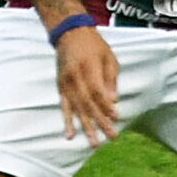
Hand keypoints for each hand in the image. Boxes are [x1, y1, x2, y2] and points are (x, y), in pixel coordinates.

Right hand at [56, 27, 119, 144]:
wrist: (70, 34)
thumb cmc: (94, 46)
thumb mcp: (109, 57)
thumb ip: (111, 79)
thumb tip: (114, 101)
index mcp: (89, 68)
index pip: (97, 92)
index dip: (106, 106)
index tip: (116, 118)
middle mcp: (75, 78)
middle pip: (88, 104)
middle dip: (100, 122)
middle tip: (111, 136)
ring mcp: (66, 84)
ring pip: (76, 109)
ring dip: (85, 127)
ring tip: (94, 143)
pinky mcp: (61, 87)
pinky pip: (64, 107)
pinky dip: (67, 121)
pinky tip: (70, 135)